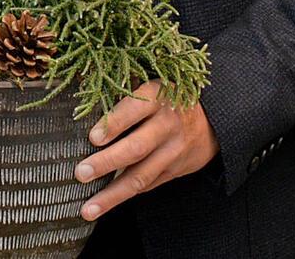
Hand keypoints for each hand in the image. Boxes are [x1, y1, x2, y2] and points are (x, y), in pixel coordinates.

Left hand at [74, 80, 219, 220]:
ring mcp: (173, 151)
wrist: (213, 120)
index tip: (93, 137)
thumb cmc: (169, 98)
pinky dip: (125, 195)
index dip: (114, 123)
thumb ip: (125, 90)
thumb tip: (87, 93)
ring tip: (88, 208)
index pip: (135, 110)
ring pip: (141, 176)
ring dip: (112, 194)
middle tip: (81, 172)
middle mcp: (168, 126)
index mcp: (159, 98)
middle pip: (136, 147)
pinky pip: (147, 185)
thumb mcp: (154, 85)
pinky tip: (105, 203)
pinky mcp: (174, 171)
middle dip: (107, 162)